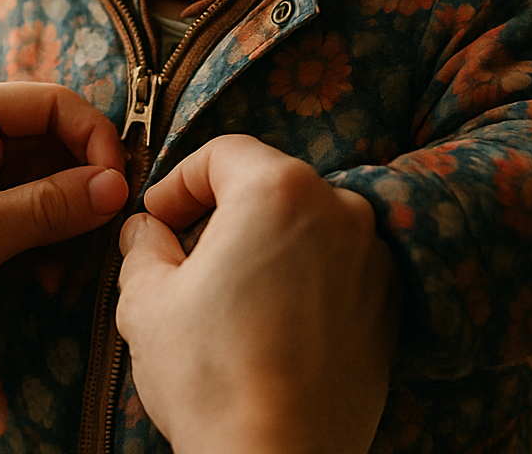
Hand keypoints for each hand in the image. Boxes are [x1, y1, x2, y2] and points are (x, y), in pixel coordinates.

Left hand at [0, 83, 126, 368]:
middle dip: (80, 188)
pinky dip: (42, 245)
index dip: (91, 138)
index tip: (119, 185)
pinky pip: (21, 220)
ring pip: (40, 187)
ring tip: (69, 269)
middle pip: (47, 145)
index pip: (45, 104)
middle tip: (106, 232)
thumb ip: (47, 206)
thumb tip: (115, 187)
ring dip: (63, 225)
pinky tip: (48, 279)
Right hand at [117, 136, 396, 453]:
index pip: (222, 153)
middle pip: (268, 186)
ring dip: (265, 247)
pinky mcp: (388, 308)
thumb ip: (142, 247)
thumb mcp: (146, 301)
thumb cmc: (213, 377)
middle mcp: (340, 210)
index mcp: (279, 190)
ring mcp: (372, 260)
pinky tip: (268, 325)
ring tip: (226, 298)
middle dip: (222, 214)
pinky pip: (337, 271)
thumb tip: (145, 231)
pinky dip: (303, 281)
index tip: (157, 219)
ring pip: (306, 227)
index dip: (178, 182)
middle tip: (182, 258)